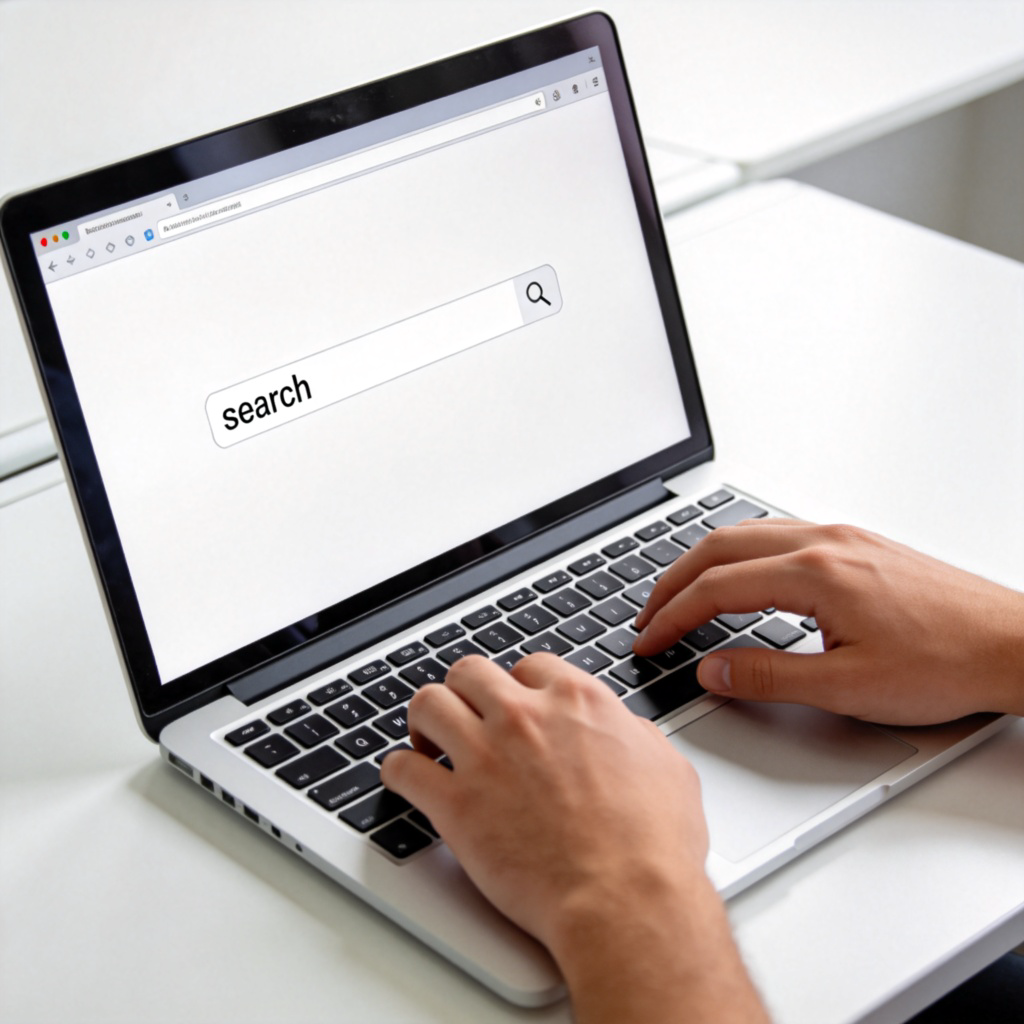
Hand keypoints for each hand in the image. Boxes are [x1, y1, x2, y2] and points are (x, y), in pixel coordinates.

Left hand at [381, 654, 767, 1023]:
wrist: (626, 900)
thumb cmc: (653, 846)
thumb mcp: (667, 767)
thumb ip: (635, 735)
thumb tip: (622, 728)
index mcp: (577, 702)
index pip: (531, 665)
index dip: (519, 685)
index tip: (515, 703)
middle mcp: (526, 718)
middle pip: (470, 672)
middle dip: (465, 690)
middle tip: (465, 715)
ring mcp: (486, 756)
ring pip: (429, 704)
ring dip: (424, 720)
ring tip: (427, 739)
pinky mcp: (456, 804)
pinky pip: (403, 769)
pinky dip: (399, 772)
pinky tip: (406, 779)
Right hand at [634, 520, 1023, 724]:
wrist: (1015, 644)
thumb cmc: (948, 662)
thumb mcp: (849, 688)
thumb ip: (770, 678)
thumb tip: (714, 671)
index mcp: (816, 573)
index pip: (717, 588)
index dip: (672, 616)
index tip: (648, 640)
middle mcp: (825, 542)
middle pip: (720, 547)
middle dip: (673, 581)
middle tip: (648, 615)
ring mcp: (843, 537)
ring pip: (748, 532)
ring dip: (705, 562)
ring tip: (681, 593)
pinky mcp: (859, 544)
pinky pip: (779, 533)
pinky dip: (741, 552)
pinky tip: (741, 574)